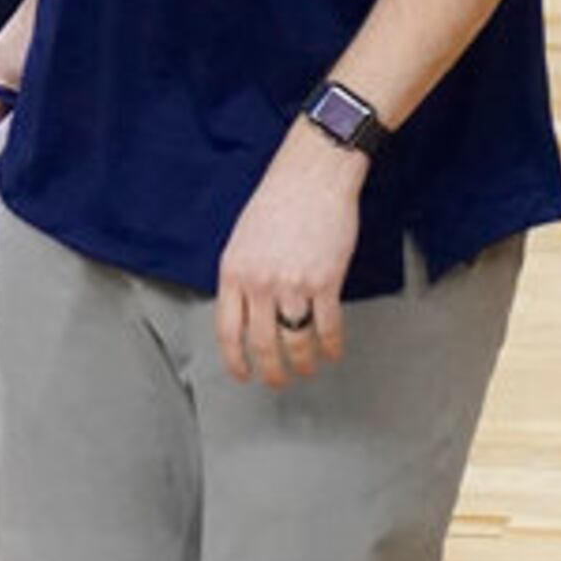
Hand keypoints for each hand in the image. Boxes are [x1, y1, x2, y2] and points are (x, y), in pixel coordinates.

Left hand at [217, 125, 366, 386]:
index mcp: (233, 272)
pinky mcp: (325, 281)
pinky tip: (333, 352)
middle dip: (271, 371)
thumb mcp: (242, 241)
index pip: (227, 329)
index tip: (243, 374)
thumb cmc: (277, 204)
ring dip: (303, 363)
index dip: (235, 359)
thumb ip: (242, 277)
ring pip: (296, 341)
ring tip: (308, 369)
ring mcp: (292, 284)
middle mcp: (258, 283)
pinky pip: (327, 327)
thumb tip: (247, 310)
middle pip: (262, 344)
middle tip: (278, 382)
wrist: (310, 178)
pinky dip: (331, 346)